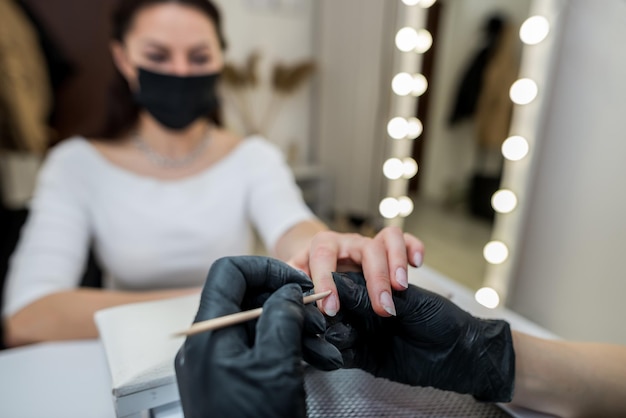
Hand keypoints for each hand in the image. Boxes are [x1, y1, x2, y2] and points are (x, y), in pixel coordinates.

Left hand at [175, 256, 342, 417]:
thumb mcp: (275, 365)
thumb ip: (281, 317)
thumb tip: (288, 291)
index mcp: (209, 333)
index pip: (229, 272)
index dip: (266, 268)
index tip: (297, 280)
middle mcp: (207, 343)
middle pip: (246, 298)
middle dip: (286, 301)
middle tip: (318, 316)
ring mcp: (218, 362)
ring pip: (257, 324)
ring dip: (293, 327)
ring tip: (325, 344)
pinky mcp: (231, 378)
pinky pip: (258, 349)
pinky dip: (286, 348)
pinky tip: (317, 359)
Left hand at [288, 226, 423, 316]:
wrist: (316, 257)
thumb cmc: (307, 272)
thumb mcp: (295, 277)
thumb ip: (293, 285)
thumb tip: (289, 298)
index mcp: (322, 247)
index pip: (323, 257)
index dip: (327, 281)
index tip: (331, 309)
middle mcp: (348, 242)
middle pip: (366, 249)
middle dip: (375, 279)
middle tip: (383, 308)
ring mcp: (369, 242)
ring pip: (388, 238)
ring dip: (396, 262)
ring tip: (401, 287)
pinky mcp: (385, 246)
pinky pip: (404, 238)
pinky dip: (413, 247)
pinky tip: (417, 264)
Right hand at [325, 271, 514, 401]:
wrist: (461, 355)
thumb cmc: (444, 319)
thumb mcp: (413, 301)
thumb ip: (377, 292)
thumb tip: (342, 283)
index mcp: (378, 282)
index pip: (349, 275)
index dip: (336, 279)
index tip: (335, 287)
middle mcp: (365, 304)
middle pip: (336, 298)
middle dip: (329, 298)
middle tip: (332, 309)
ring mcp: (363, 329)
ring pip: (334, 323)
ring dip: (329, 324)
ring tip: (329, 326)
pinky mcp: (363, 355)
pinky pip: (341, 351)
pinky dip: (333, 350)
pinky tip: (333, 346)